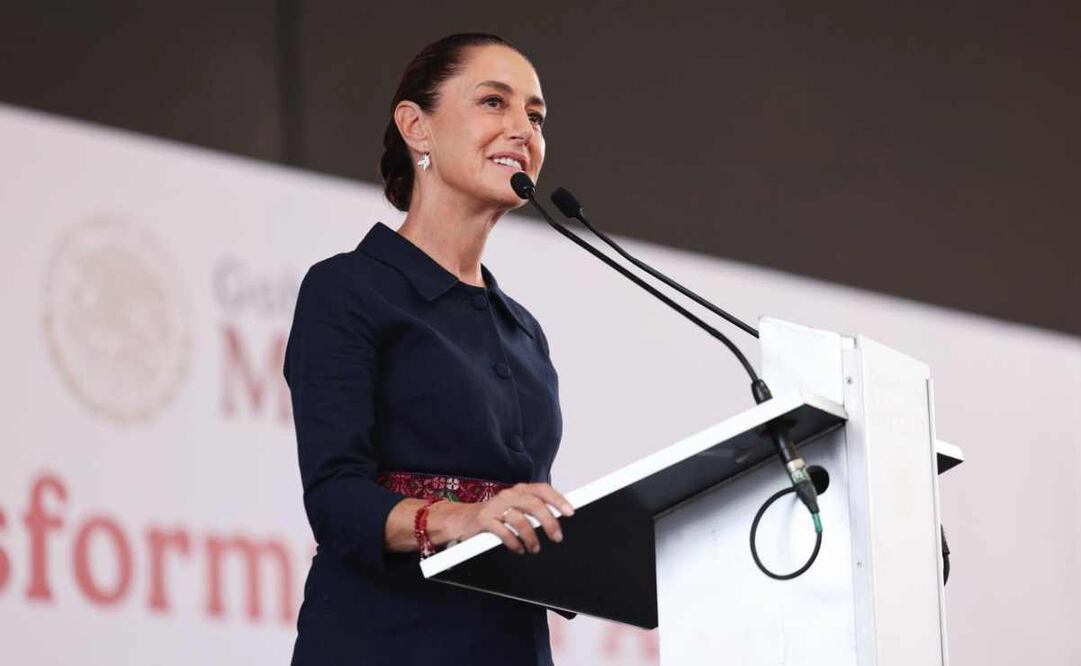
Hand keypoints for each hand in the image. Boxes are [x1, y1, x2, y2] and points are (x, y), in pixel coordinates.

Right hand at [454, 483, 574, 554]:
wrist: (463, 519)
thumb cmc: (495, 515)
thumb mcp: (516, 509)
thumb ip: (534, 511)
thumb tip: (558, 520)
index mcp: (520, 490)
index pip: (542, 489)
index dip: (558, 500)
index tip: (570, 512)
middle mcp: (509, 495)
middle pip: (534, 504)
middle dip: (548, 522)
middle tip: (557, 537)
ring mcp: (495, 506)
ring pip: (519, 519)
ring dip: (531, 536)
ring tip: (535, 548)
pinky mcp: (484, 519)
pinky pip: (502, 531)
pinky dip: (513, 542)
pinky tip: (518, 549)